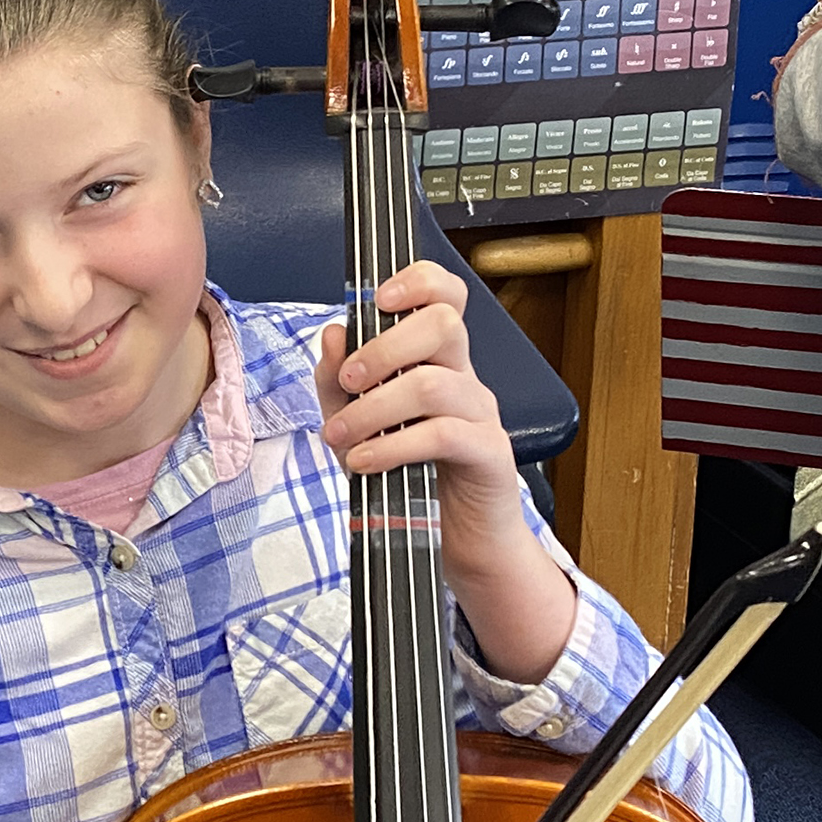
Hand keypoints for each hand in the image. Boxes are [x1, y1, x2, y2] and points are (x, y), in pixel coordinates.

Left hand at [317, 260, 577, 683]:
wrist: (458, 539)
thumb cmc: (408, 473)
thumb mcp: (360, 424)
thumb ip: (340, 383)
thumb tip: (332, 335)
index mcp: (437, 359)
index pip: (445, 295)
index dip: (417, 281)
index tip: (376, 299)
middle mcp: (465, 376)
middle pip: (444, 324)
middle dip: (384, 347)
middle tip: (349, 382)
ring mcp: (482, 414)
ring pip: (434, 384)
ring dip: (374, 409)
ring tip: (340, 436)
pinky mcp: (488, 455)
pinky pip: (443, 435)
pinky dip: (393, 446)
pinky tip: (364, 463)